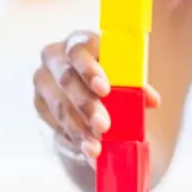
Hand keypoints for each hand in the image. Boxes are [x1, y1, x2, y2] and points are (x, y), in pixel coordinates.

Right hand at [34, 30, 159, 160]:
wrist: (87, 92)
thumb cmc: (111, 77)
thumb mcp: (124, 77)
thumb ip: (136, 86)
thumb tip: (152, 100)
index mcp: (79, 42)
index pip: (79, 50)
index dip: (90, 70)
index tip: (105, 90)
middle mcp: (55, 57)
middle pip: (67, 80)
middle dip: (86, 106)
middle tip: (104, 126)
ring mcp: (44, 81)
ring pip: (58, 106)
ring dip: (78, 129)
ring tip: (96, 148)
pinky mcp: (39, 104)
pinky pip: (53, 124)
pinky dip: (72, 138)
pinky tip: (86, 149)